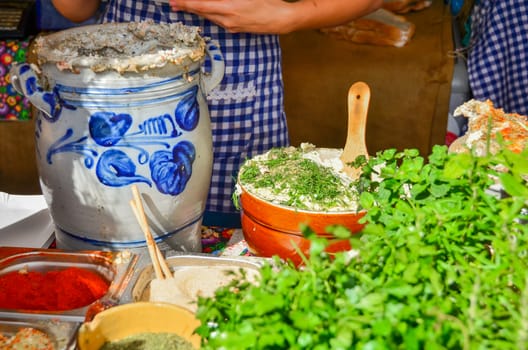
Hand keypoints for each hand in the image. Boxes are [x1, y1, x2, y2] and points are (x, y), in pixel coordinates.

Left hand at [168, 0, 294, 33]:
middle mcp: (227, 19)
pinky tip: (207, 9)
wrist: (281, 19)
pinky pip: (218, 20)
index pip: (201, 6)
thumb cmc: (267, 1)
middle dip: (187, 7)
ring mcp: (231, 26)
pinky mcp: (235, 29)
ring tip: (186, 5)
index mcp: (229, 8)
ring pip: (209, 17)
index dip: (186, 4)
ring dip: (198, 10)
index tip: (173, 2)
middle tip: (174, 3)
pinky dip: (210, 13)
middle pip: (202, 12)